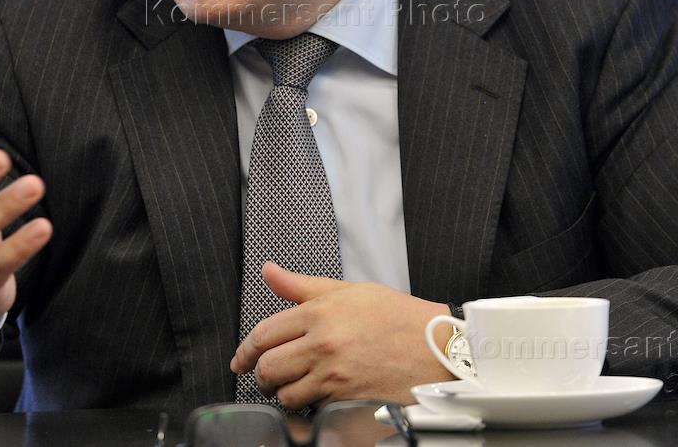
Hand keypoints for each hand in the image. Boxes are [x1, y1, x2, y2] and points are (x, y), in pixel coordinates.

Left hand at [229, 262, 451, 408]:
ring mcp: (333, 372)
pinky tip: (310, 396)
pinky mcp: (345, 397)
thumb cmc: (398, 317)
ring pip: (284, 391)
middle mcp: (322, 342)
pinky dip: (303, 404)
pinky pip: (308, 406)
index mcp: (320, 311)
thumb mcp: (349, 290)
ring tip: (286, 386)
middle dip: (258, 373)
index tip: (241, 357)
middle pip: (267, 365)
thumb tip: (269, 271)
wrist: (436, 347)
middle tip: (262, 375)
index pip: (265, 332)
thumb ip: (302, 285)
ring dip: (279, 391)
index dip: (246, 349)